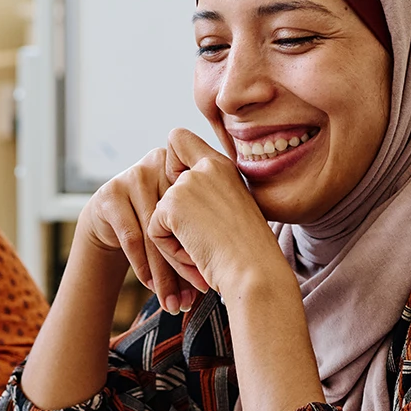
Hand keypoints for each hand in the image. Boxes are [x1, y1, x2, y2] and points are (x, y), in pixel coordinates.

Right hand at [77, 147, 198, 314]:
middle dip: (186, 264)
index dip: (207, 243)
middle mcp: (158, 165)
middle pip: (176, 221)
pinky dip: (143, 266)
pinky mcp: (110, 195)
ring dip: (164, 273)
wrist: (111, 218)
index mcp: (185, 165)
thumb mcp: (181, 218)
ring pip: (154, 233)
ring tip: (174, 302)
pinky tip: (151, 286)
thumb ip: (202, 231)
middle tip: (197, 295)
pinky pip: (131, 236)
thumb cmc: (157, 222)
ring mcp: (132, 176)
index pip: (198, 208)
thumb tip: (226, 276)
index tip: (212, 278)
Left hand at [147, 129, 287, 300]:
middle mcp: (206, 166)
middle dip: (174, 219)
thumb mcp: (232, 210)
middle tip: (205, 240)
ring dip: (175, 240)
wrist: (256, 272)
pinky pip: (154, 231)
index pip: (178, 138)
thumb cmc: (249, 252)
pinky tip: (197, 256)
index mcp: (222, 166)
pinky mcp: (172, 204)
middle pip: (162, 183)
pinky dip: (171, 251)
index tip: (188, 197)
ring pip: (159, 214)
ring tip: (206, 252)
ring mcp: (188, 183)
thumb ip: (206, 194)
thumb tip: (172, 197)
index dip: (171, 165)